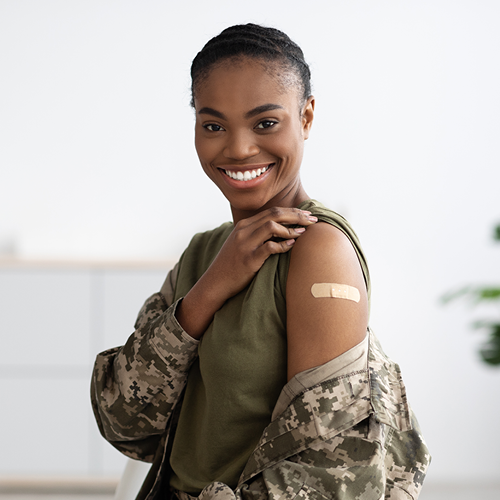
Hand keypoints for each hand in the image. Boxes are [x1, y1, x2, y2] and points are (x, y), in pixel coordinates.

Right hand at [176, 207, 317, 338]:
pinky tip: (292, 245)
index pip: (272, 211)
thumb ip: (256, 234)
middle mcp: (244, 231)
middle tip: (312, 220)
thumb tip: (281, 230)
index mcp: (244, 225)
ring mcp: (245, 244)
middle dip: (296, 216)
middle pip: (274, 215)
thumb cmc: (232, 265)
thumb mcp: (241, 244)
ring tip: (303, 233)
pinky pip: (269, 247)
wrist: (216, 282)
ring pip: (272, 226)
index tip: (307, 215)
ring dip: (291, 229)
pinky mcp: (248, 259)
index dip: (292, 211)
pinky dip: (282, 245)